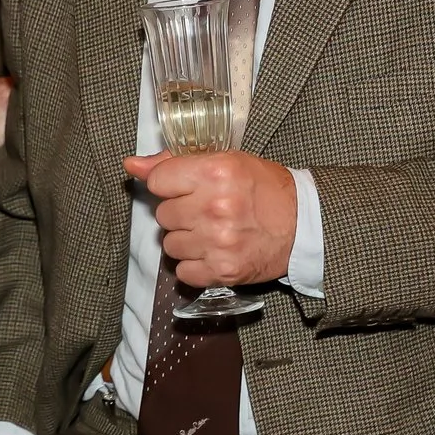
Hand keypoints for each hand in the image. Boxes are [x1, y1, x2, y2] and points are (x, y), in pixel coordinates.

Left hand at [125, 150, 297, 288]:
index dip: (169, 185)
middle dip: (180, 214)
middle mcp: (214, 207)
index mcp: (215, 173)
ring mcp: (218, 241)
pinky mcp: (223, 270)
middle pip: (163, 215)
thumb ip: (174, 163)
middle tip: (206, 211)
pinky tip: (214, 252)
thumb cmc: (264, 190)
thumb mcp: (225, 162)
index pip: (158, 181)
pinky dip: (196, 265)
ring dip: (187, 240)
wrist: (302, 225)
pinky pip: (183, 272)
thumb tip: (131, 165)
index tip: (185, 188)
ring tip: (212, 232)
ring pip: (170, 245)